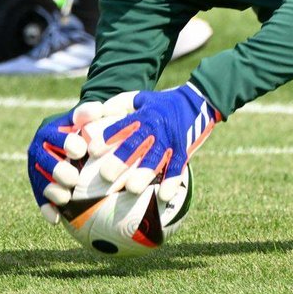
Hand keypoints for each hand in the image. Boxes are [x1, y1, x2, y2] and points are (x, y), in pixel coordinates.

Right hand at [27, 101, 103, 222]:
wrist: (85, 141)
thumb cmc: (92, 127)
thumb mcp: (92, 118)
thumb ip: (92, 114)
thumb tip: (97, 109)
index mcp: (51, 130)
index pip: (54, 136)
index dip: (65, 142)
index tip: (80, 151)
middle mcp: (40, 149)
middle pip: (43, 160)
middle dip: (57, 169)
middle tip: (73, 178)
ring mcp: (38, 168)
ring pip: (39, 180)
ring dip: (51, 190)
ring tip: (66, 198)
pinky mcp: (41, 185)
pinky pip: (41, 198)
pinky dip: (47, 208)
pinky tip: (55, 219)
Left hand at [88, 82, 220, 202]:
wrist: (200, 100)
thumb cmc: (164, 103)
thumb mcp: (141, 98)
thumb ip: (119, 104)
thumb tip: (98, 114)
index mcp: (143, 116)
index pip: (121, 127)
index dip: (107, 138)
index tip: (93, 151)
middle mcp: (155, 129)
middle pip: (136, 145)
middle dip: (121, 160)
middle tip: (106, 175)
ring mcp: (170, 141)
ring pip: (156, 158)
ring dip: (145, 173)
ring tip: (132, 188)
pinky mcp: (184, 150)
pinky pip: (178, 167)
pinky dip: (172, 181)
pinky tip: (164, 195)